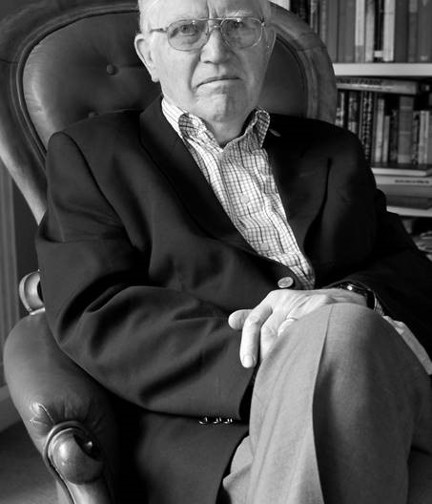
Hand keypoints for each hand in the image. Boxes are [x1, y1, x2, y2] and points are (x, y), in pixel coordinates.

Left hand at [228, 288, 365, 368]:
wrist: (345, 302)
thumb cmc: (307, 311)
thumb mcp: (280, 309)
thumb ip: (256, 316)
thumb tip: (231, 321)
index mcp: (274, 300)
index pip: (254, 322)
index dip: (248, 344)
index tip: (248, 364)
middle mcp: (287, 299)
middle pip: (267, 331)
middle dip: (266, 355)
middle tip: (271, 372)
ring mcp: (306, 302)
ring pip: (286, 334)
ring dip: (285, 354)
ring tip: (288, 368)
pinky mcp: (323, 306)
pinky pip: (307, 332)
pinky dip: (302, 346)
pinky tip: (303, 357)